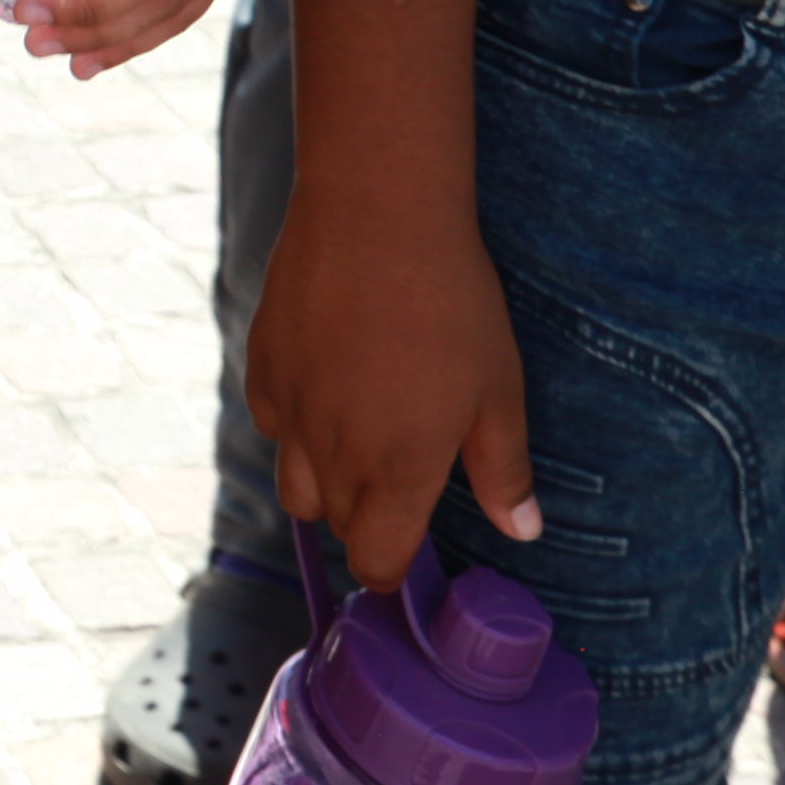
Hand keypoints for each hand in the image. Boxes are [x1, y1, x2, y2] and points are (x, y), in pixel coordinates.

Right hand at [251, 190, 540, 588]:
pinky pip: (273, 423)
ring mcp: (293, 411)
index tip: (412, 548)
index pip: (378, 563)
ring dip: (327, 481)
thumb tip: (521, 530)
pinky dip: (296, 424)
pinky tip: (329, 386)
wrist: (376, 217)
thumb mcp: (498, 390)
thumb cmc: (452, 304)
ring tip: (361, 439)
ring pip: (296, 484)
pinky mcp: (263, 367)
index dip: (394, 568)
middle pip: (339, 524)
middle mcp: (337, 454)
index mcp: (400, 471)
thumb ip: (503, 470)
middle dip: (368, 518)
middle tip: (403, 472)